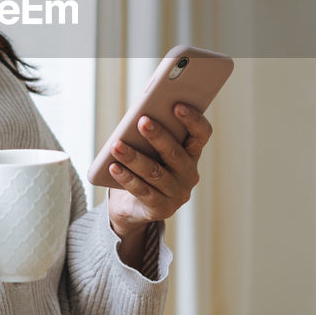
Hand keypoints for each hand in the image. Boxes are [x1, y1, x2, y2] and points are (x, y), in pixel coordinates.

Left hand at [107, 102, 212, 240]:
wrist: (135, 205)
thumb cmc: (146, 164)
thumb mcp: (151, 147)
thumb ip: (152, 132)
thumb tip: (140, 116)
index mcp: (192, 153)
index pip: (201, 134)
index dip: (193, 120)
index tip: (177, 105)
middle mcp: (190, 174)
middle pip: (175, 153)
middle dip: (158, 136)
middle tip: (142, 121)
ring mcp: (177, 194)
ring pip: (154, 172)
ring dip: (134, 157)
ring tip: (117, 145)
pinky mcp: (161, 208)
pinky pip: (142, 190)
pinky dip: (126, 177)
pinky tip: (113, 166)